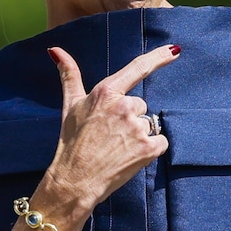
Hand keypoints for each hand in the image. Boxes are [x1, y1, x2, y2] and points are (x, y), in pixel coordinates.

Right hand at [38, 44, 179, 221]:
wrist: (75, 180)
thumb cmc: (71, 141)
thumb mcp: (70, 105)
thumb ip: (69, 75)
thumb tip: (55, 50)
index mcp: (106, 92)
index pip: (138, 68)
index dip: (159, 57)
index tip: (175, 50)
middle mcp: (124, 106)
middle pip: (140, 106)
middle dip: (129, 119)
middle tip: (109, 135)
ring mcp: (137, 127)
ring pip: (148, 125)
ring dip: (137, 136)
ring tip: (116, 148)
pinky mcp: (148, 147)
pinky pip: (160, 141)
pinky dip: (150, 149)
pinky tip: (130, 156)